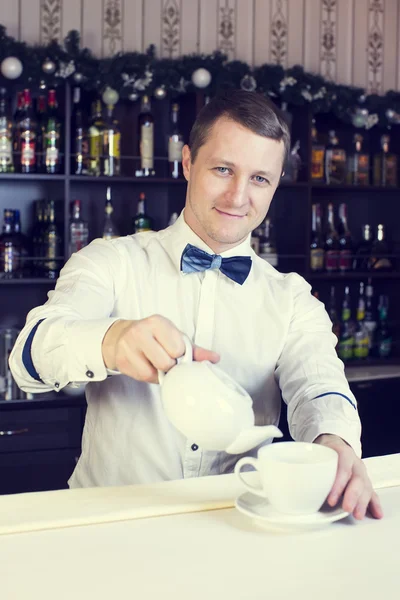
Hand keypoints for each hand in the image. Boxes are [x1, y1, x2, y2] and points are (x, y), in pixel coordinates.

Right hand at [101, 315, 219, 382]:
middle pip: (166, 362)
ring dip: (159, 371)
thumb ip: (194, 349)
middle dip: (170, 364)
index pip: (178, 347)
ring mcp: (129, 347)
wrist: (120, 337)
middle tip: (166, 358)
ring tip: (155, 361)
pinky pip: (144, 377)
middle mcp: (141, 332)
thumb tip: (214, 358)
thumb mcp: (173, 336)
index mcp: (157, 322)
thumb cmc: (152, 337)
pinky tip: (147, 365)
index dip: (180, 354)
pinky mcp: (122, 361)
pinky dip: (149, 376)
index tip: (176, 352)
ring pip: (155, 372)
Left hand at [314, 434, 383, 519]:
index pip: (343, 467)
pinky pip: (372, 493)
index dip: (338, 484)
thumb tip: (290, 482)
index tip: (330, 499)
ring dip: (362, 502)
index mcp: (342, 452)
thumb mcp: (314, 451)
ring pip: (366, 487)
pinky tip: (376, 514)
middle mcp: (355, 462)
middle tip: (346, 509)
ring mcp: (361, 472)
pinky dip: (374, 504)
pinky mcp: (365, 482)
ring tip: (357, 515)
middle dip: (352, 495)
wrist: (333, 444)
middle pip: (357, 479)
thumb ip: (306, 463)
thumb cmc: (323, 451)